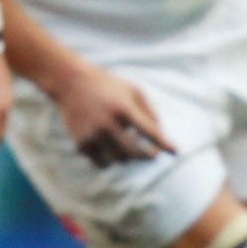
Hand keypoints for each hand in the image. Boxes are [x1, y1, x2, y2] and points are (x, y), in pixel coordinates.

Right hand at [52, 60, 174, 167]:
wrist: (72, 83)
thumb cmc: (110, 87)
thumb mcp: (134, 91)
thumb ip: (150, 113)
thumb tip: (160, 139)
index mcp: (123, 108)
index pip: (148, 131)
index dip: (163, 143)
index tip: (175, 152)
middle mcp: (107, 123)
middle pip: (135, 153)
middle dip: (146, 155)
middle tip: (151, 154)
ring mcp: (93, 135)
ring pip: (120, 160)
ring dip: (128, 156)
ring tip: (127, 142)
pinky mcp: (81, 144)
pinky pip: (103, 163)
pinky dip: (111, 159)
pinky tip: (112, 147)